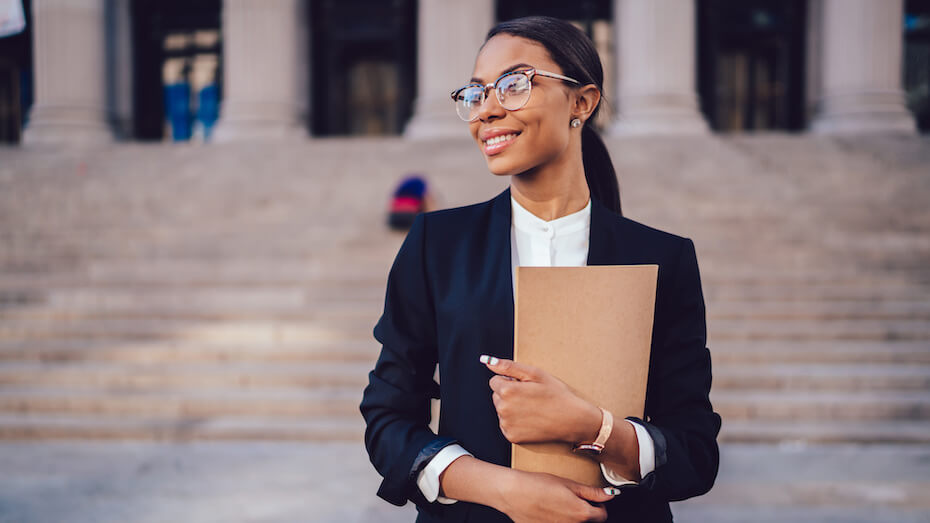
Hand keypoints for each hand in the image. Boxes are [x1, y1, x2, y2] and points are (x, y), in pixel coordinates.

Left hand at [482, 356, 601, 443]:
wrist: (572, 420)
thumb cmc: (556, 394)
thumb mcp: (535, 374)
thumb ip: (508, 366)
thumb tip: (486, 361)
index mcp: (507, 391)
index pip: (495, 381)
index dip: (510, 381)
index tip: (525, 386)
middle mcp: (503, 409)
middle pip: (497, 396)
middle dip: (509, 394)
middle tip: (530, 397)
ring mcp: (506, 424)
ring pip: (501, 410)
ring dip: (511, 407)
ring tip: (532, 408)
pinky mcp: (511, 437)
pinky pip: (506, 424)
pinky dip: (514, 421)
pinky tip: (530, 419)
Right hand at [497, 469, 616, 522]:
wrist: (513, 493)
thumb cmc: (538, 485)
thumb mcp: (568, 483)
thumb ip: (592, 492)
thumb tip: (611, 494)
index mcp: (582, 513)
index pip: (602, 515)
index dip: (598, 504)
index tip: (589, 498)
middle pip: (589, 522)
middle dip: (586, 512)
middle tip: (571, 499)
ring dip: (572, 518)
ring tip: (558, 505)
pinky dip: (558, 520)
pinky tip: (548, 511)